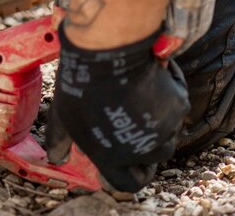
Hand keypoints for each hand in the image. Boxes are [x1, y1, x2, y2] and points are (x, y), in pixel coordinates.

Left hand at [46, 28, 188, 191]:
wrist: (108, 51)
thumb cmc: (80, 83)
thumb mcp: (61, 114)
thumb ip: (59, 140)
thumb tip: (56, 158)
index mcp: (114, 159)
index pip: (130, 182)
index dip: (132, 173)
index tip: (131, 162)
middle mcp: (145, 151)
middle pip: (152, 156)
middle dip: (144, 142)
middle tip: (129, 116)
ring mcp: (165, 129)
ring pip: (166, 131)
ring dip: (155, 118)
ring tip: (135, 94)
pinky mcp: (179, 105)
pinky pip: (175, 104)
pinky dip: (165, 93)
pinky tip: (150, 75)